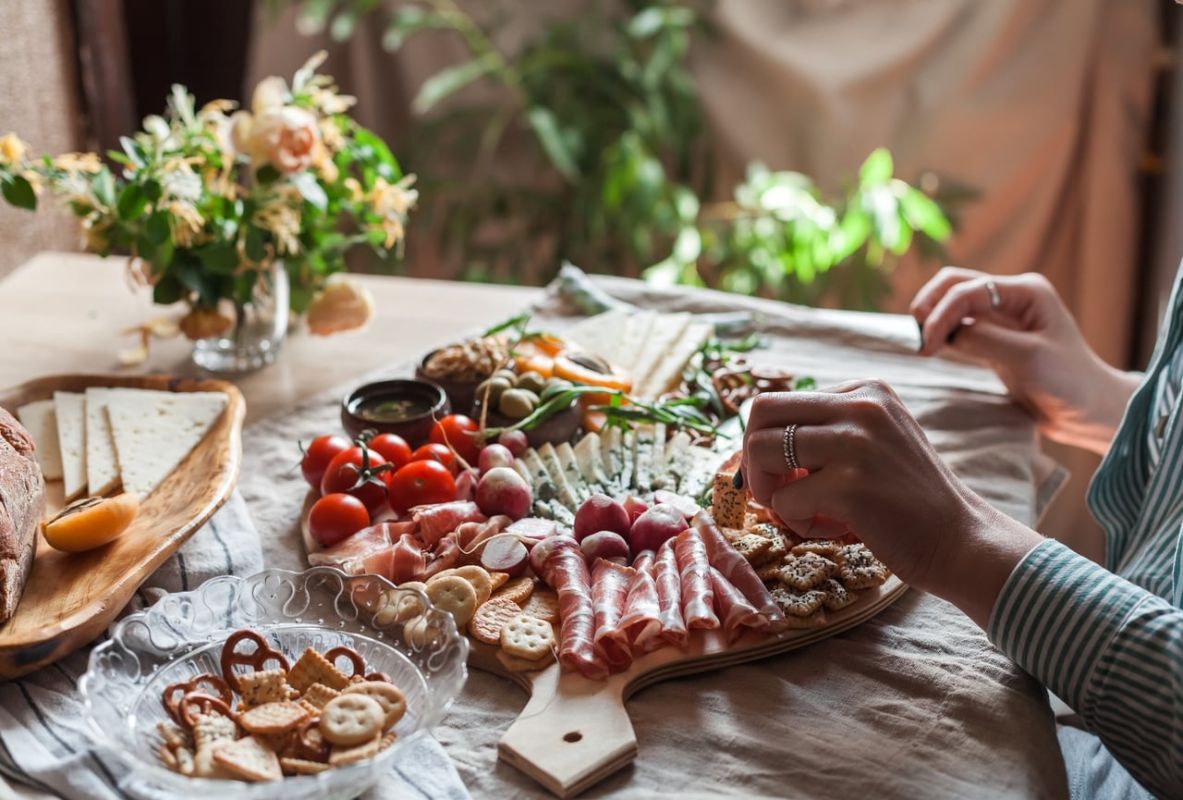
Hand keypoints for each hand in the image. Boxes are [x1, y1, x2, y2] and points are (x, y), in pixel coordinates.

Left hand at [742, 380, 1043, 627]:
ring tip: (804, 512)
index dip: (769, 444)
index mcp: (866, 389)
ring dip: (770, 492)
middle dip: (753, 458)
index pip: (781, 401)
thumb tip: (754, 441)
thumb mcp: (875, 442)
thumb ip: (828, 430)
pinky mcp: (850, 484)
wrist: (962, 541)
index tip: (788, 476)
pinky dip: (796, 522)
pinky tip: (833, 528)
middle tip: (775, 492)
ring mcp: (856, 442)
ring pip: (761, 451)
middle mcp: (861, 404)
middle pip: (760, 412)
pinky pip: (783, 500)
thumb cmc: (908, 500)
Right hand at [911, 267, 1139, 454]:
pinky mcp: (994, 339)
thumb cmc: (1069, 382)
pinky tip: (933, 349)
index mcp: (1026, 291)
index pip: (969, 291)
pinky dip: (942, 333)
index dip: (942, 314)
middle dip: (930, 306)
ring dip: (933, 318)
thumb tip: (947, 333)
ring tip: (923, 345)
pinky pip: (959, 326)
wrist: (1088, 410)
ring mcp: (1002, 318)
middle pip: (955, 285)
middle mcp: (1012, 297)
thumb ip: (985, 340)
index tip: (926, 345)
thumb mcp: (1028, 359)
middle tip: (917, 337)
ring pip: (953, 304)